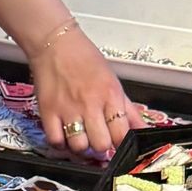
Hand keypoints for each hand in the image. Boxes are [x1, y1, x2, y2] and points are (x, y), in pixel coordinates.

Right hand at [29, 28, 143, 161]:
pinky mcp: (48, 111)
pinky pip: (55, 140)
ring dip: (81, 146)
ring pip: (79, 146)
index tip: (115, 140)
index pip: (122, 134)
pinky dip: (60, 143)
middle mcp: (90, 104)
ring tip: (80, 137)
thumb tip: (143, 129)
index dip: (120, 142)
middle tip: (97, 138)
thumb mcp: (113, 81)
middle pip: (101, 145)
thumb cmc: (85, 59)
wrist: (56, 44)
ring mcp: (68, 109)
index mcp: (111, 95)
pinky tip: (64, 135)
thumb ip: (128, 109)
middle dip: (101, 146)